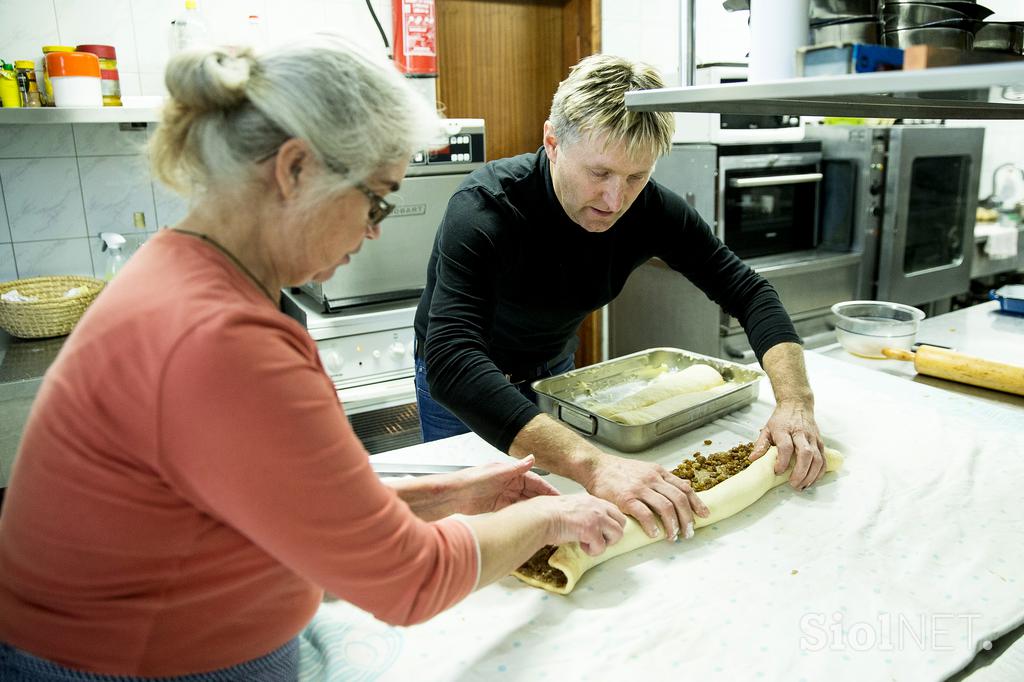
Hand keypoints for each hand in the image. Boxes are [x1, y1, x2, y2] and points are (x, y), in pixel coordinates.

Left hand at [453, 455, 559, 514]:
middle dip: (544, 501)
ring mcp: (505, 495)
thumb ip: (516, 468)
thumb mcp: (497, 472)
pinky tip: (530, 521)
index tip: (559, 497)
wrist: (454, 495)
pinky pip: (515, 510)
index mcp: (512, 473)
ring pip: (525, 503)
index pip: (536, 481)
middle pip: (532, 493)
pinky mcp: (499, 506)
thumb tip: (532, 458)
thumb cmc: (472, 480)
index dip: (548, 489)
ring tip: (547, 518)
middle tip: (557, 511)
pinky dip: (523, 515)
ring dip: (535, 509)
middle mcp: (510, 483)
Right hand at [530, 493, 626, 555]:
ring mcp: (597, 518)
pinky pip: (601, 547)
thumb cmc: (549, 513)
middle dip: (611, 534)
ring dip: (604, 543)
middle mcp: (598, 507)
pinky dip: (592, 551)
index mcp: (592, 500)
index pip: (614, 511)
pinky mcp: (591, 531)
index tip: (601, 531)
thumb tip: (586, 526)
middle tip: (596, 539)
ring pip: (617, 535)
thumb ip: (583, 513)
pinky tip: (581, 545)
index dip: (609, 524)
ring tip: (589, 543)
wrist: (541, 517)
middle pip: (621, 522)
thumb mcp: (571, 507)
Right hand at [583, 453, 708, 541]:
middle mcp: (652, 478)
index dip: (696, 503)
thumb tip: (674, 496)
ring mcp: (639, 488)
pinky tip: (655, 533)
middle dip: (687, 519)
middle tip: (689, 532)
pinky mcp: (626, 498)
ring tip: (673, 536)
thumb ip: (658, 481)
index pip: (684, 488)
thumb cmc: (618, 472)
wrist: (595, 467)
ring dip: (673, 525)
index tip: (704, 515)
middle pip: (679, 499)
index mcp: (658, 472)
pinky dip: (652, 525)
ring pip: (666, 507)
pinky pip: (645, 513)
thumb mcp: (643, 470)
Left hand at [749, 399, 825, 489]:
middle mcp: (801, 434)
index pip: (786, 447)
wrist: (797, 405)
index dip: (782, 461)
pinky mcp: (820, 443)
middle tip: (793, 484)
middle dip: (800, 472)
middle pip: (805, 454)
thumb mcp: (767, 429)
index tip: (777, 471)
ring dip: (811, 475)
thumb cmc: (781, 419)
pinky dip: (819, 472)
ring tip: (801, 486)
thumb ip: (760, 445)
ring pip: (817, 458)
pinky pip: (823, 459)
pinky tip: (812, 480)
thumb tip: (752, 459)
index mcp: (784, 430)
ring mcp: (813, 438)